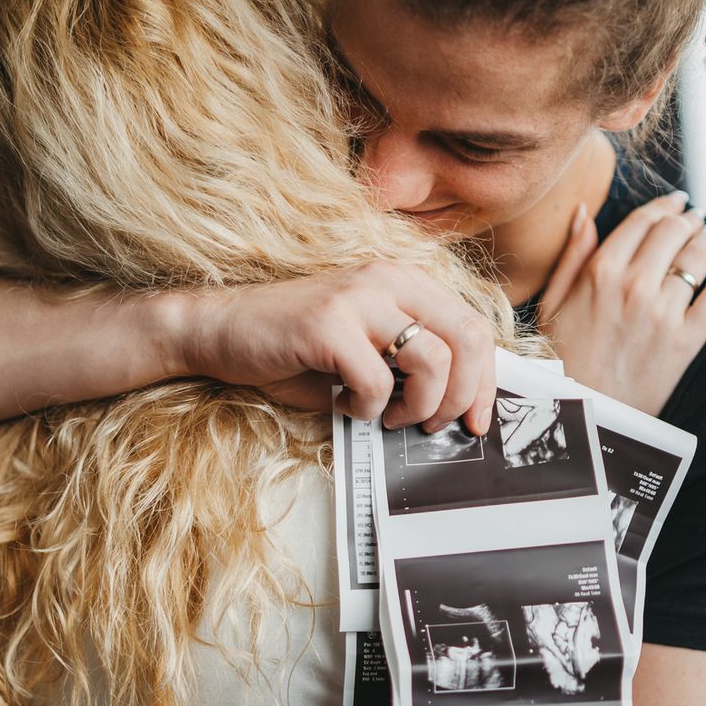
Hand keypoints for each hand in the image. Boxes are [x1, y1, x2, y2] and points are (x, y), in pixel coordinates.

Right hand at [169, 260, 497, 434]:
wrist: (220, 331)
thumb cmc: (292, 347)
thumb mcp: (363, 349)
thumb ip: (408, 364)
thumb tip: (456, 404)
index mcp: (403, 282)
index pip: (473, 326)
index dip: (485, 381)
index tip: (477, 419)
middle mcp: (387, 280)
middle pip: (467, 339)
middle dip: (463, 397)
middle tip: (436, 425)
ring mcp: (358, 298)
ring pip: (433, 361)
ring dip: (418, 407)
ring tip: (388, 416)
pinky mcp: (329, 324)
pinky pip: (378, 383)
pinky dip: (367, 409)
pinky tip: (344, 404)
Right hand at [535, 191, 705, 414]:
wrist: (580, 413)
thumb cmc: (559, 358)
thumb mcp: (552, 302)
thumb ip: (572, 255)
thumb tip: (583, 211)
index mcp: (600, 272)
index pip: (643, 221)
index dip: (664, 205)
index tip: (675, 201)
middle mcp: (634, 287)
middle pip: (674, 232)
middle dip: (687, 218)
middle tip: (694, 217)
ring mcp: (663, 314)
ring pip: (697, 259)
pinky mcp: (685, 341)